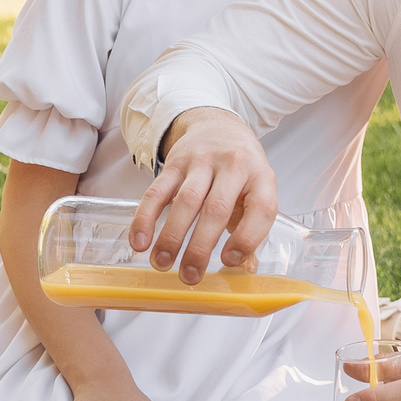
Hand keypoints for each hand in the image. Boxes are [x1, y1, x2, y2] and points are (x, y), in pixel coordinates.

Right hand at [128, 107, 279, 282]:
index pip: (260, 209)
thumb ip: (252, 228)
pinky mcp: (175, 162)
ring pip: (185, 201)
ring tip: (161, 264)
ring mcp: (202, 162)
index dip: (246, 239)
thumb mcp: (256, 190)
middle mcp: (233, 166)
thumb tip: (244, 267)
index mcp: (261, 177)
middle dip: (200, 247)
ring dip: (171, 236)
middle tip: (189, 276)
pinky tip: (140, 241)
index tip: (229, 262)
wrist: (217, 124)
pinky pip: (157, 191)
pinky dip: (145, 218)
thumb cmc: (240, 169)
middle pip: (216, 209)